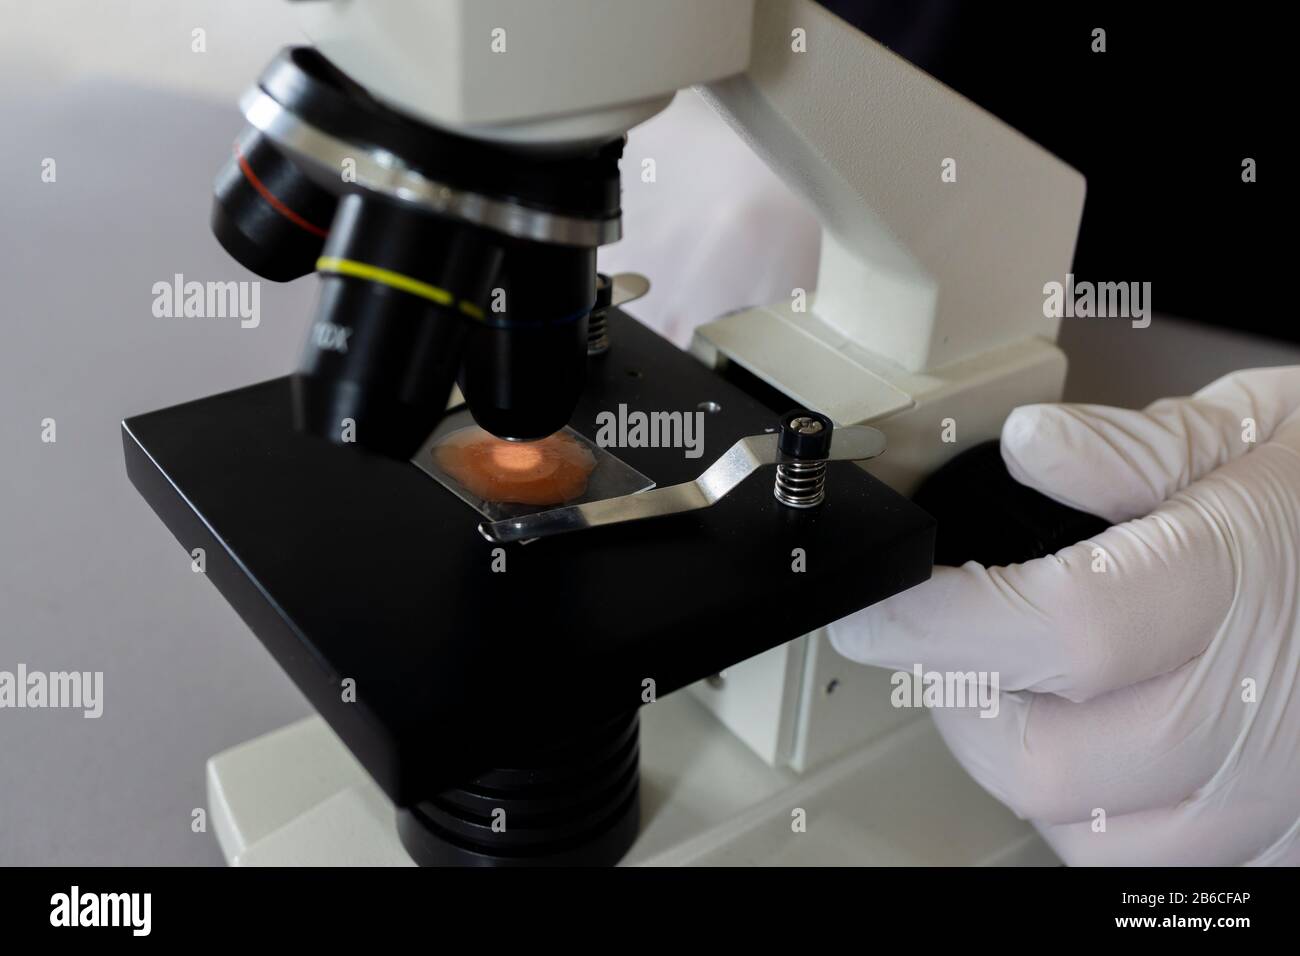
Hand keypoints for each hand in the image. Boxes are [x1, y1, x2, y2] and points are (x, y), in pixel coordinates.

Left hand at [828, 366, 1299, 864]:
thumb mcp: (1260, 432)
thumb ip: (1136, 446)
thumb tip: (1030, 444)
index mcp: (1241, 583)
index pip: (1061, 627)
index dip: (939, 624)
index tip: (875, 610)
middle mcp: (1259, 707)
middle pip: (1049, 761)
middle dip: (956, 701)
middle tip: (936, 642)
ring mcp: (1269, 788)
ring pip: (1081, 835)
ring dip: (1011, 762)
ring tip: (1008, 688)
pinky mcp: (1272, 834)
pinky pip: (1141, 866)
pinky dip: (1082, 817)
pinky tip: (1084, 747)